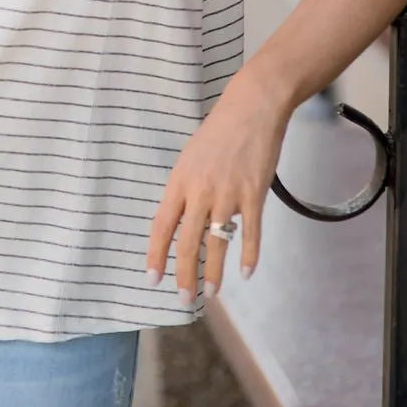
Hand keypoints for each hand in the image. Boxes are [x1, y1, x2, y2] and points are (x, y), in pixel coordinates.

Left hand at [144, 70, 288, 300]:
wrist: (252, 108)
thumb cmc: (219, 131)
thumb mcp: (191, 157)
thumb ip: (185, 188)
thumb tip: (179, 218)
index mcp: (179, 181)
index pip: (162, 225)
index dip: (156, 254)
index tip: (152, 278)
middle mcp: (200, 191)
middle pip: (187, 241)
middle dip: (184, 274)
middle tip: (183, 299)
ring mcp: (228, 194)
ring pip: (217, 243)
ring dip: (213, 272)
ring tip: (210, 292)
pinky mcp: (254, 194)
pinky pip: (250, 232)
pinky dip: (249, 255)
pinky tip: (246, 272)